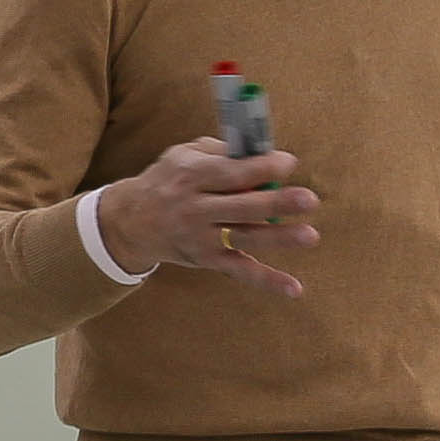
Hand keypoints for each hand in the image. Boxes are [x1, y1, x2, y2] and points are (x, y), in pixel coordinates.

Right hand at [94, 138, 322, 298]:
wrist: (130, 222)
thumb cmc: (167, 180)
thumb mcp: (183, 155)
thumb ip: (220, 152)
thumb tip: (263, 153)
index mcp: (191, 177)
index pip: (230, 172)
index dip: (262, 167)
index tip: (288, 163)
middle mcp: (195, 209)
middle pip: (242, 206)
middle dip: (277, 202)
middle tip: (309, 199)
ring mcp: (201, 238)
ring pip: (245, 238)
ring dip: (278, 238)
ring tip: (309, 236)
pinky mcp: (207, 260)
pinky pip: (240, 271)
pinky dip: (267, 281)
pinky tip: (294, 288)